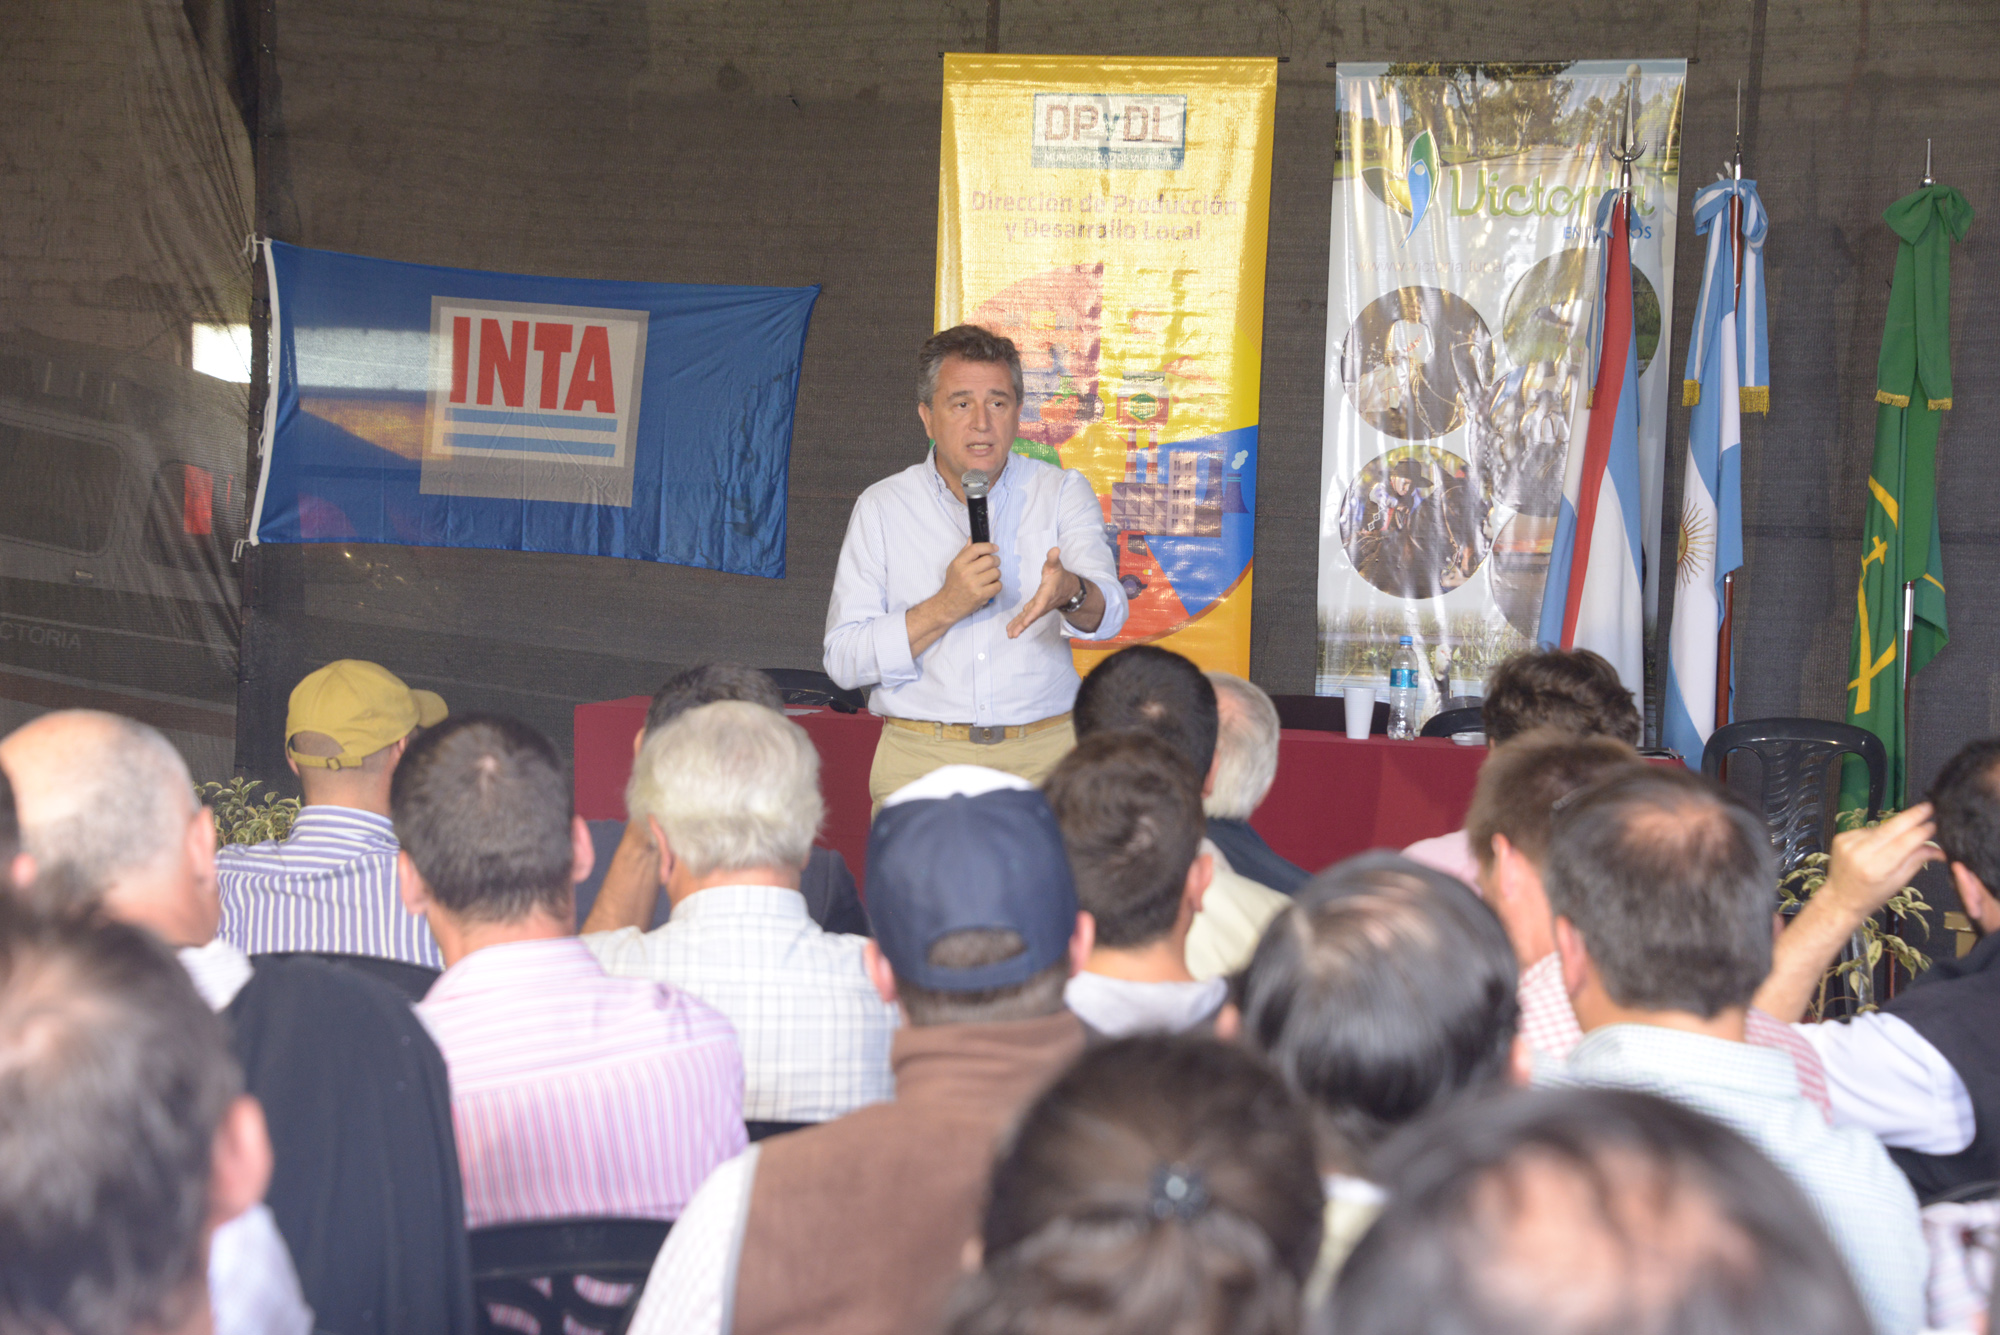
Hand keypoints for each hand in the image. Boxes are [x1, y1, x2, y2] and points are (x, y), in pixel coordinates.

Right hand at [937, 542, 1001, 622]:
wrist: (947, 605)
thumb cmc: (953, 584)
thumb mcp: (954, 566)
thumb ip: (964, 553)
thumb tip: (972, 538)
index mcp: (959, 563)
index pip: (976, 548)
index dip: (988, 546)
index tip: (995, 548)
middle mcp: (965, 573)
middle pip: (990, 560)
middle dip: (996, 561)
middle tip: (994, 564)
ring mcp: (973, 585)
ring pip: (996, 573)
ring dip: (996, 574)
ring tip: (990, 577)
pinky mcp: (980, 596)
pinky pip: (998, 585)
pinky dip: (996, 585)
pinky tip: (990, 586)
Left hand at [1007, 548, 1077, 638]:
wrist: (1068, 589)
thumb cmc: (1060, 576)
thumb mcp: (1056, 566)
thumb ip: (1053, 559)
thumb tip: (1055, 549)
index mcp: (1046, 594)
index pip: (1039, 606)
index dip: (1032, 614)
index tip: (1026, 622)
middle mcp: (1042, 604)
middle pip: (1032, 616)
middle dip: (1023, 625)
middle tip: (1013, 634)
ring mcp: (1038, 608)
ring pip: (1028, 619)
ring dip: (1019, 627)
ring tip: (1010, 635)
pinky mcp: (1035, 609)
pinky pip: (1025, 617)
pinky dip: (1018, 624)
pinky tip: (1010, 630)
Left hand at [1819, 802, 1941, 920]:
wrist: (1840, 898)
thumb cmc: (1872, 894)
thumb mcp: (1898, 882)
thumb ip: (1917, 860)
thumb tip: (1939, 849)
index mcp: (1876, 868)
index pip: (1903, 843)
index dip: (1920, 832)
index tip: (1934, 823)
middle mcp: (1859, 853)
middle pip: (1891, 828)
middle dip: (1912, 816)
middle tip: (1928, 806)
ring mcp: (1848, 843)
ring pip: (1881, 828)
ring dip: (1894, 829)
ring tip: (1898, 840)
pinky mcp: (1841, 837)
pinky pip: (1868, 830)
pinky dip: (1878, 834)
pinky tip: (1877, 845)